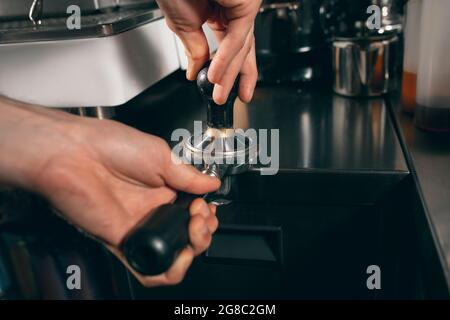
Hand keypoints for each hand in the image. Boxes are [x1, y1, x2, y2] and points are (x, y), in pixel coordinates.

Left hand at [0, 98, 220, 286]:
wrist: (75, 153)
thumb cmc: (109, 145)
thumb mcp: (161, 155)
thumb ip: (188, 175)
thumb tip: (212, 184)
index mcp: (163, 189)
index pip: (194, 212)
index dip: (207, 213)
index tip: (206, 204)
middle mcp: (152, 210)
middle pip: (188, 234)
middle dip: (205, 229)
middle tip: (200, 214)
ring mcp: (139, 227)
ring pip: (172, 255)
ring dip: (193, 249)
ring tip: (195, 231)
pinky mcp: (124, 242)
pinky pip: (147, 268)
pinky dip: (168, 271)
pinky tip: (180, 254)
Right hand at [156, 0, 261, 104]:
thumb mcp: (183, 23)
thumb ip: (194, 49)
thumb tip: (196, 71)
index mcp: (221, 12)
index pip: (230, 46)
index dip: (226, 70)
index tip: (218, 89)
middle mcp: (235, 8)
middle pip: (242, 48)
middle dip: (237, 76)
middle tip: (232, 98)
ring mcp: (243, 5)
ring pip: (240, 46)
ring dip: (228, 73)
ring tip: (219, 93)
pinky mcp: (246, 4)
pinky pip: (237, 37)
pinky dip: (225, 58)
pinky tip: (216, 75)